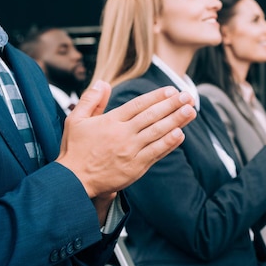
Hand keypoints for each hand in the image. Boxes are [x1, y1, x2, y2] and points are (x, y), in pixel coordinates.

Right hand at [56, 80, 196, 198]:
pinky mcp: (136, 167)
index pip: (139, 104)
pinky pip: (156, 152)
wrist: (74, 181)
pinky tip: (180, 134)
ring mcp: (131, 151)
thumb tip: (102, 83)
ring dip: (176, 120)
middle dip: (173, 105)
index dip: (157, 96)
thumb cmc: (74, 150)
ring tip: (191, 111)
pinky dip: (169, 143)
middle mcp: (123, 134)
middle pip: (152, 116)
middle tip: (188, 96)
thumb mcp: (75, 120)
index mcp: (111, 121)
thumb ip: (90, 100)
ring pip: (158, 132)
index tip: (171, 90)